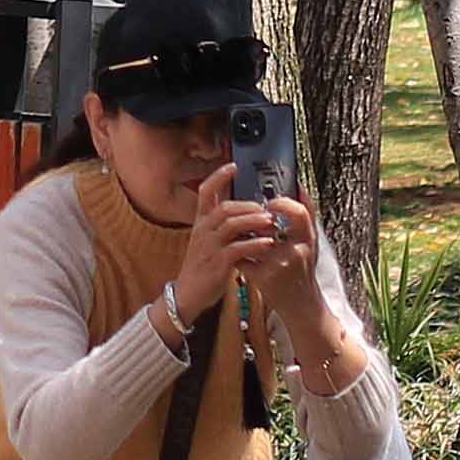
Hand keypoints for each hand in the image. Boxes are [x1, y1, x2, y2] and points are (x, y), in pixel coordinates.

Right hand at [171, 186, 258, 317]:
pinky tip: (268, 243)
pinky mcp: (218, 263)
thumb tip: (244, 215)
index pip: (205, 192)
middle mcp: (203, 231)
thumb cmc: (202, 267)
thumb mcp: (207, 242)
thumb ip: (222, 227)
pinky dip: (255, 244)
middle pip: (224, 207)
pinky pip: (238, 249)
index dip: (218, 177)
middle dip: (248, 205)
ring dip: (254, 221)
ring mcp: (209, 246)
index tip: (233, 166)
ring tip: (271, 222)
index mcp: (200, 222)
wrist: (188, 294)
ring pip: (231, 225)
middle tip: (267, 208)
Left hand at [215, 194, 323, 299]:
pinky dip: (237, 253)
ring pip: (252, 241)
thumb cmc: (303, 269)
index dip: (283, 203)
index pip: (300, 213)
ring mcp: (279, 266)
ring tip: (239, 230)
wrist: (302, 306)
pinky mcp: (264, 279)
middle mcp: (296, 252)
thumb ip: (305, 215)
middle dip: (256, 219)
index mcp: (308, 240)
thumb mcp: (310, 242)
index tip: (271, 202)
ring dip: (243, 234)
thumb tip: (297, 185)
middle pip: (272, 225)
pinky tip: (235, 250)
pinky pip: (243, 258)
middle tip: (249, 215)